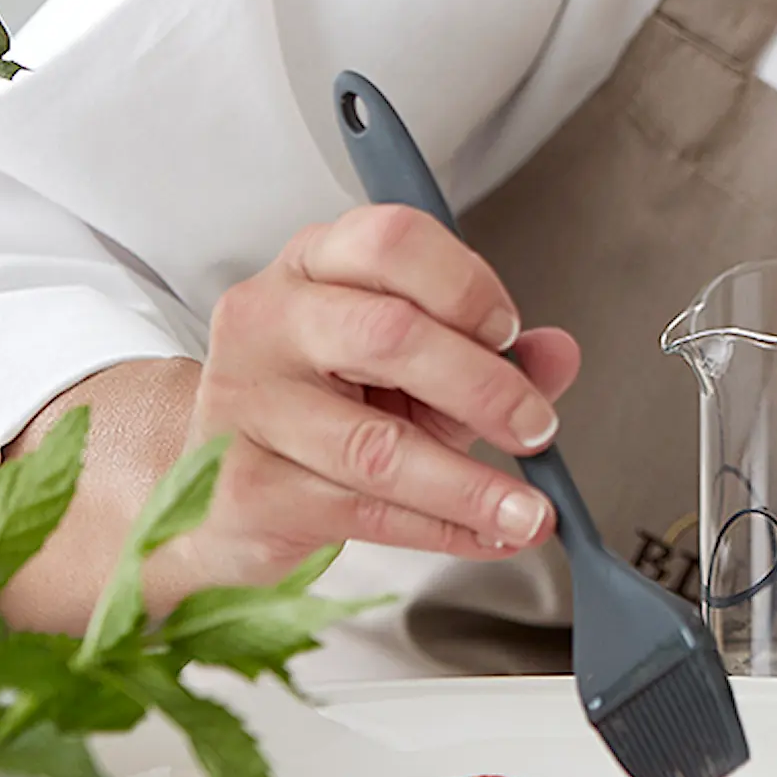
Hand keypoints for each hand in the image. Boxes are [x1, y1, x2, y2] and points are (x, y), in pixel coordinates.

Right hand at [175, 204, 580, 590]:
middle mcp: (270, 320)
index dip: (463, 284)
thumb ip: (491, 354)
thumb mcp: (416, 366)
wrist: (218, 485)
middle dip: (484, 387)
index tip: (511, 330)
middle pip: (388, 334)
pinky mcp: (243, 487)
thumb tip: (558, 354)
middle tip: (537, 428)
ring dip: (470, 485)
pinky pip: (362, 511)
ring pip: (376, 444)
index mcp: (315, 264)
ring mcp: (246, 404)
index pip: (389, 240)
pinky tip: (488, 535)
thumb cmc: (325, 405)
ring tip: (527, 511)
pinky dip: (441, 529)